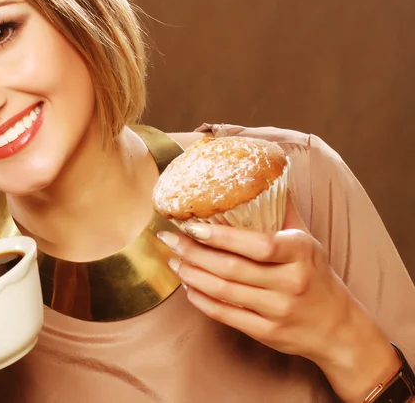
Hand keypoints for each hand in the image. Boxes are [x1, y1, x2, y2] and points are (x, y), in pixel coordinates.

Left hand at [158, 197, 399, 401]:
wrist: (339, 327)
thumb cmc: (316, 274)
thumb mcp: (307, 240)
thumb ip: (283, 209)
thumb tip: (263, 173)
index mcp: (300, 252)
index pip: (256, 243)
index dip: (219, 236)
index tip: (191, 226)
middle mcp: (290, 282)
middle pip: (231, 267)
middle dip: (192, 252)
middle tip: (168, 239)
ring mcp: (278, 310)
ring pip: (224, 291)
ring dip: (191, 275)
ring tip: (173, 261)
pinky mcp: (268, 333)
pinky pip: (226, 315)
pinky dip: (201, 300)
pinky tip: (188, 286)